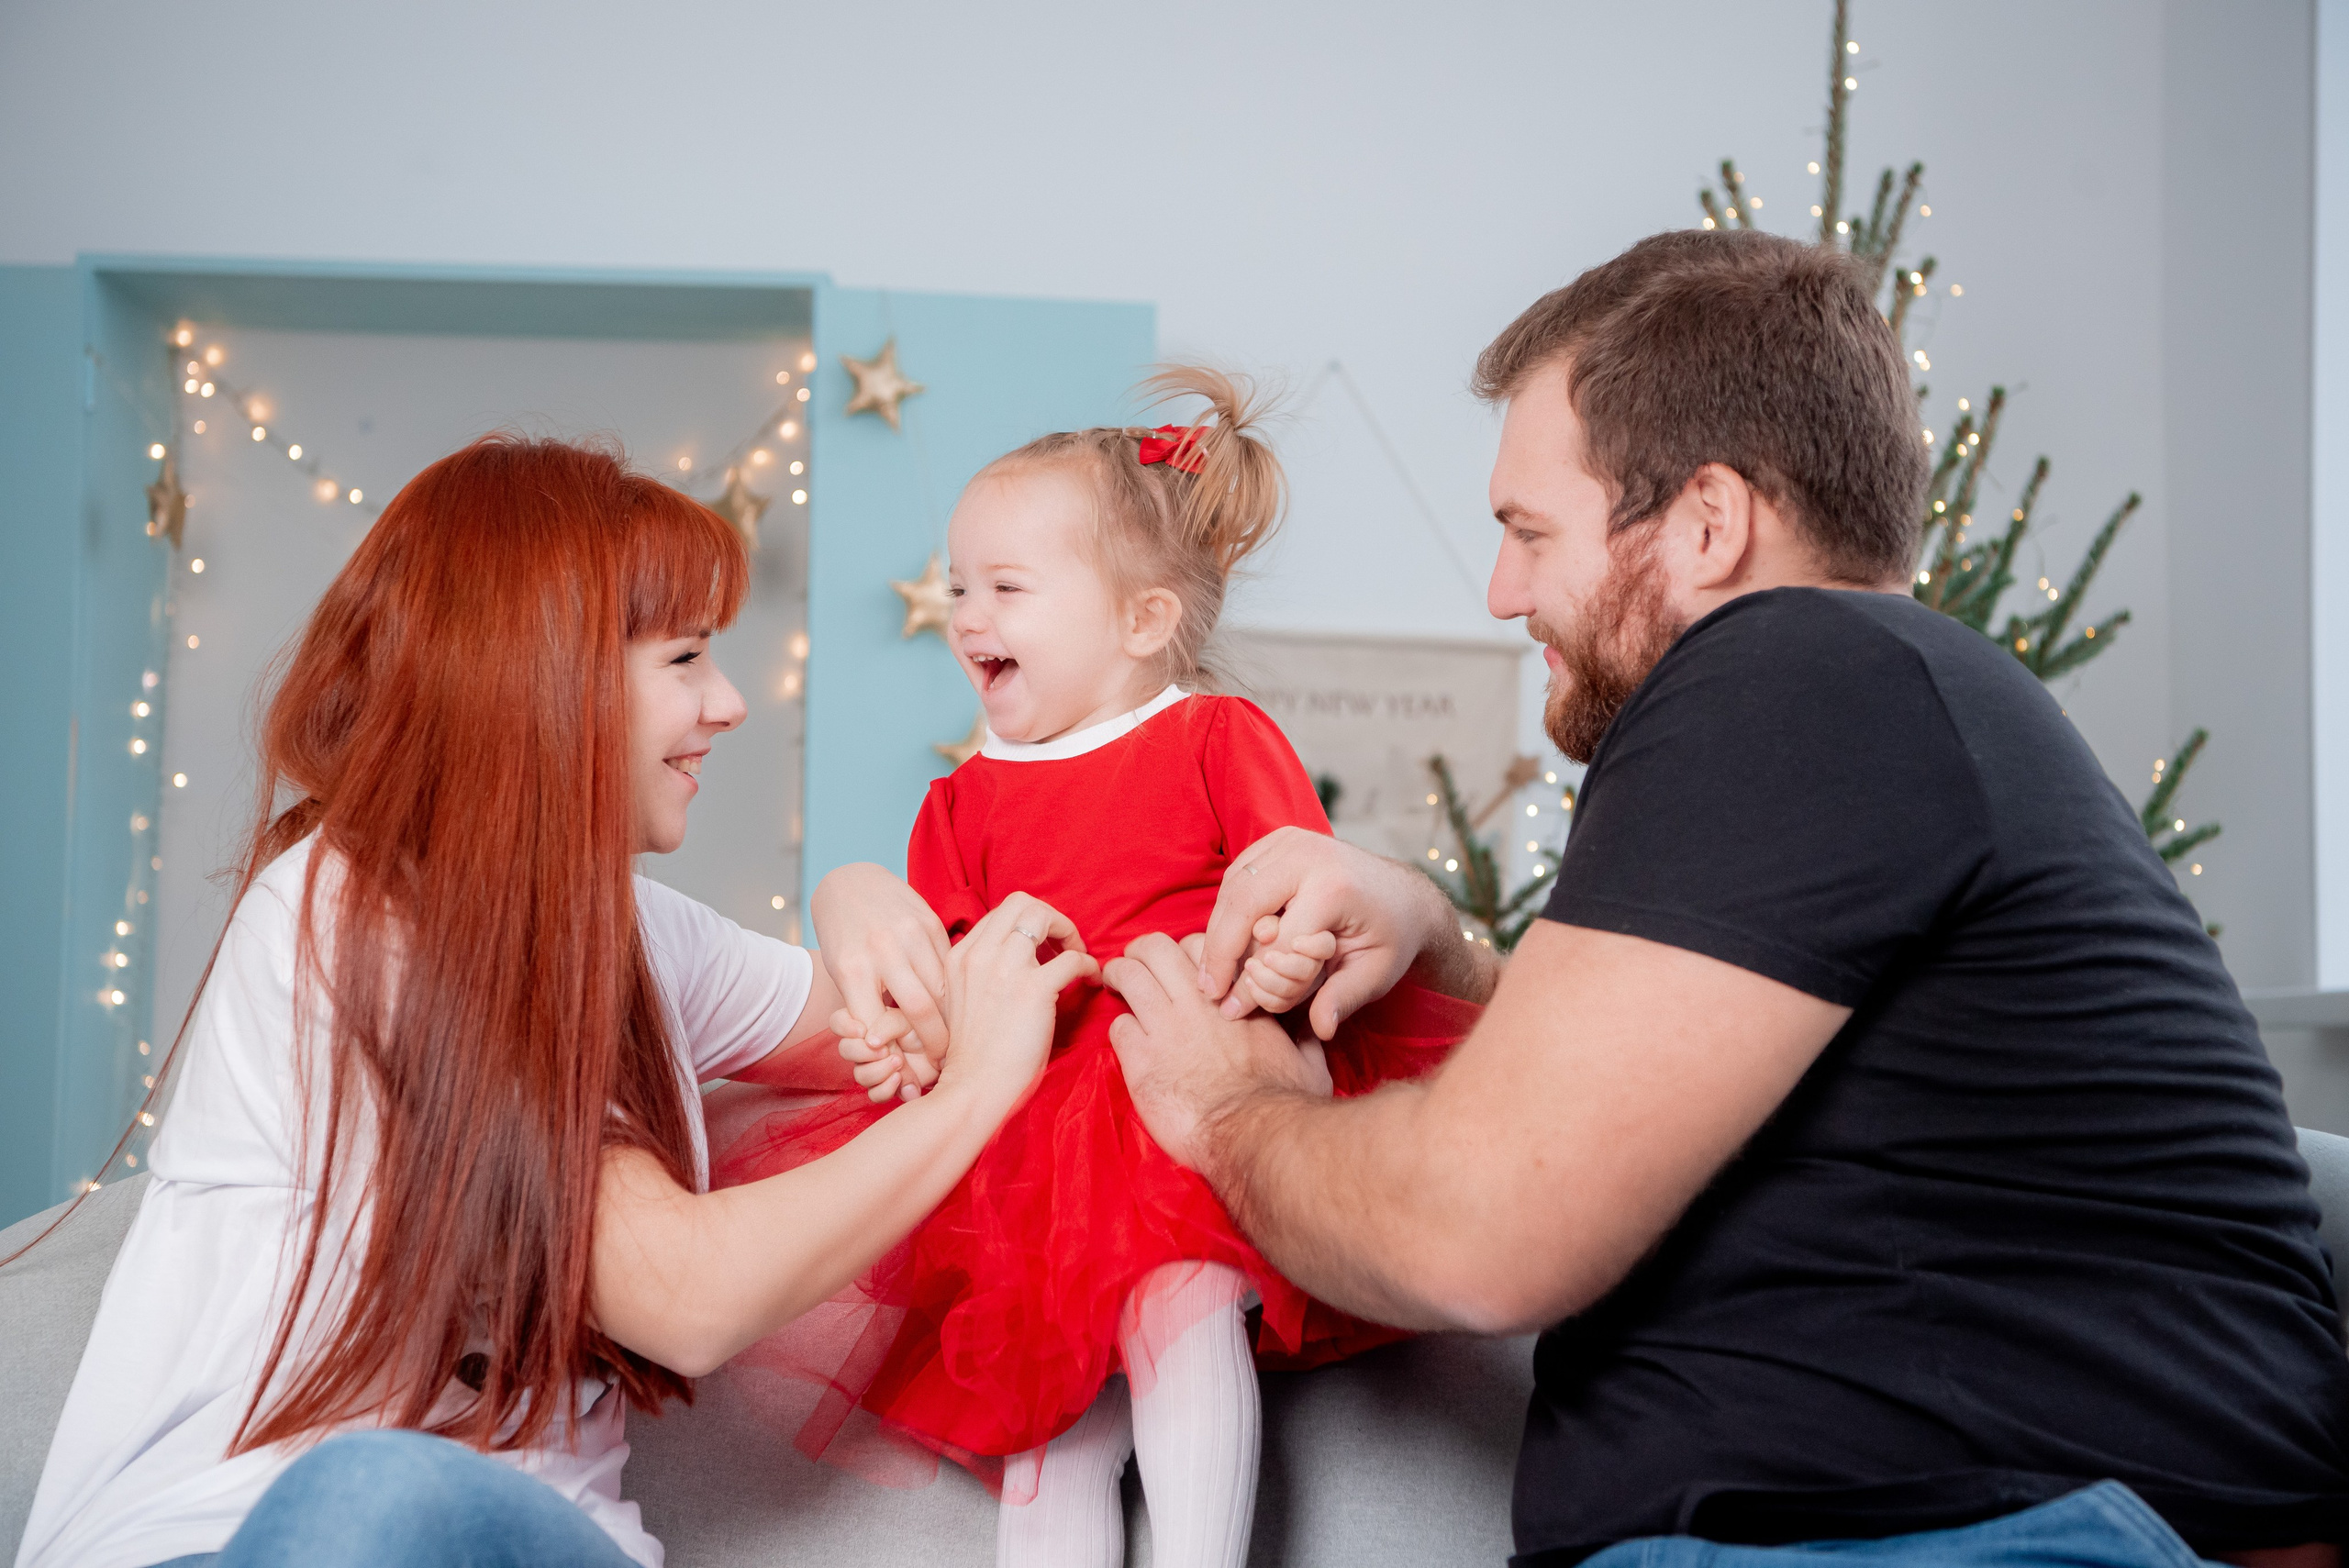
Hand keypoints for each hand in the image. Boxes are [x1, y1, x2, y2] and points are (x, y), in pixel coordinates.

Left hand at [811, 863, 952, 1060]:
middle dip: (935, 1044)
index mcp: (852, 970)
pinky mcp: (931, 922)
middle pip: (920, 1012)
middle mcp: (882, 950)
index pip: (879, 1028)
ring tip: (952, 1037)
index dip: (896, 1053)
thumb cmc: (843, 939)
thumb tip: (891, 1051)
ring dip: (951, 1020)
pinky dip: (956, 990)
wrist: (850, 883)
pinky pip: (951, 966)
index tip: (907, 1066)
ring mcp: (910, 933)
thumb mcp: (843, 975)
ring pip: (944, 990)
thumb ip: (866, 1007)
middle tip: (940, 1060)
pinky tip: (957, 1005)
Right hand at [836, 1021, 939, 1104]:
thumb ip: (886, 1025)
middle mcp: (866, 1046)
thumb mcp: (906, 1019)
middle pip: (845, 1050)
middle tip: (884, 1050)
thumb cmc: (924, 1028)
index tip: (861, 1030)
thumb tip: (871, 1042)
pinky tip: (900, 1079)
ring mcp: (875, 1067)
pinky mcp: (888, 1086)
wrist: (945, 1050)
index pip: (839, 1021)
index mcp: (866, 1022)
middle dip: (862, 1052)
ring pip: (859, 1075)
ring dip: (877, 1070)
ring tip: (898, 1062)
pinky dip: (885, 1088)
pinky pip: (874, 1094)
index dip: (844, 1026)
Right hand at [932, 892, 1097, 1113]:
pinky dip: (1087, 965)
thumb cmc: (973, 1058)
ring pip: (1043, 916)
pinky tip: (1089, 982)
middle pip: (1021, 902)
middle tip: (1064, 944)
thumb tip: (1015, 963)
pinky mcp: (1033, 989)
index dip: (1028, 925)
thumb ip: (980, 976)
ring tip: (1078, 957)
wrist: (972, 1091)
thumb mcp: (962, 1002)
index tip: (1043, 948)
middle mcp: (978, 954)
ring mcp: (1004, 968)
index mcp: (959, 957)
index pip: (999, 914)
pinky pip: (1073, 958)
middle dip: (1050, 917)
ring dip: (1069, 933)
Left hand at [1106, 932, 1331, 1170]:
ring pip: (1128, 976)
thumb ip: (1303, 1037)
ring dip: (1119, 976)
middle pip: (1155, 948)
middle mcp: (1197, 1002)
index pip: (1202, 947)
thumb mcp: (1309, 1061)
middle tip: (1136, 962)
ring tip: (1115, 982)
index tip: (1185, 967)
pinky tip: (1127, 1040)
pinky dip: (1120, 1028)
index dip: (1189, 952)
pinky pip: (1119, 1025)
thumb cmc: (1287, 1102)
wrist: (1255, 1135)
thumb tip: (1312, 1029)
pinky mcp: (1141, 1060)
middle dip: (1142, 951)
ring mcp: (1166, 1028)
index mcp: (1237, 996)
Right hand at [1199, 828, 1457, 1039]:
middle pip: (1243, 905)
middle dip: (1219, 951)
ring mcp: (1291, 840)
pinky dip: (1227, 908)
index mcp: (1333, 887)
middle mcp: (1307, 855)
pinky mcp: (1279, 839)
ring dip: (1217, 930)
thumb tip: (1320, 1028)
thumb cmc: (1391, 937)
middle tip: (1207, 990)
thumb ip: (1344, 998)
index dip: (1255, 980)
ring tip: (1210, 971)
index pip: (1277, 941)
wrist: (1402, 893)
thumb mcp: (1376, 973)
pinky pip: (1239, 874)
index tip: (1237, 1009)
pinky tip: (1225, 941)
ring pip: (1234, 887)